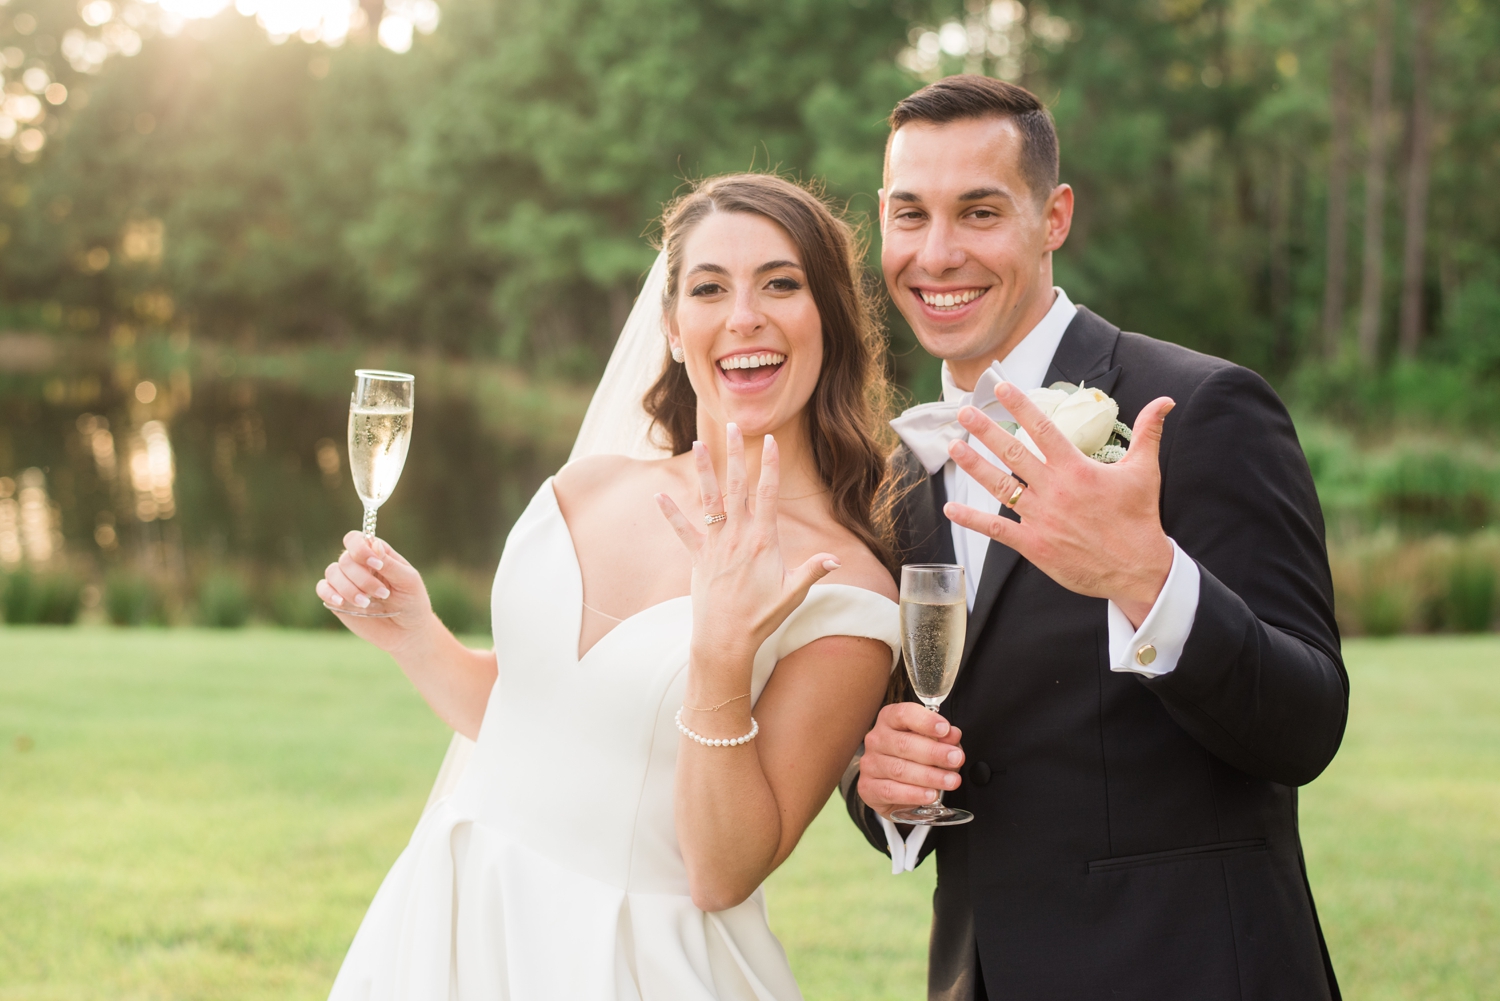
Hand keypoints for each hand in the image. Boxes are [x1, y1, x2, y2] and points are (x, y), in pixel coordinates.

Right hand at [315, 531, 436, 650]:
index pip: (356, 539)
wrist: (407, 632)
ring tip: (367, 604)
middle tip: (383, 594)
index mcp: (376, 554)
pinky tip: (341, 602)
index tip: (376, 565)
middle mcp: (358, 565)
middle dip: (363, 578)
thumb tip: (373, 544)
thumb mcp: (408, 581)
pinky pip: (322, 588)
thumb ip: (390, 564)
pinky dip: (329, 593)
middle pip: (345, 559)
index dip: (361, 549)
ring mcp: (346, 581)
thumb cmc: (412, 602)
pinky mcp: (337, 600)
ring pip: (332, 572)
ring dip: (349, 588)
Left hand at [656, 424, 840, 658]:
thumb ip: (814, 571)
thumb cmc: (762, 617)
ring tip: (697, 444)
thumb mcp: (793, 593)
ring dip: (703, 471)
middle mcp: (737, 536)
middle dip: (735, 455)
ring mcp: (715, 546)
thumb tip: (837, 559)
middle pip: (737, 487)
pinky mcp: (698, 558)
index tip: (769, 441)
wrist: (726, 640)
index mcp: (763, 540)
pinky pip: (682, 531)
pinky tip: (659, 495)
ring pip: (709, 500)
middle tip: (731, 426)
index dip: (769, 466)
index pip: (768, 494)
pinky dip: (671, 513)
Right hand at [857, 702, 964, 816]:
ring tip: (951, 781)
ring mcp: (870, 764)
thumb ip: (944, 739)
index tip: (945, 729)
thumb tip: (953, 735)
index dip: (925, 721)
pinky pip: (891, 791)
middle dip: (934, 752)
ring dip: (929, 776)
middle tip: (956, 758)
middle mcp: (876, 739)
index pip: (904, 714)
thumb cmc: (914, 758)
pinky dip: (914, 794)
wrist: (894, 788)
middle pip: (904, 743)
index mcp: (890, 720)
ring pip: (899, 769)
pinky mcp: (868, 788)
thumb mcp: (933, 744)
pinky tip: (931, 795)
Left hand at [944, 383, 1175, 627]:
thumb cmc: (1139, 518)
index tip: (1001, 388)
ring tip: (953, 447)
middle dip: (986, 431)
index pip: (1043, 429)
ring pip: (1000, 486)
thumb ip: (1147, 433)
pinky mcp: (1034, 545)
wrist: (1137, 569)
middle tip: (964, 411)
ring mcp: (1041, 518)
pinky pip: (997, 530)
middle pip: (1013, 453)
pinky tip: (951, 507)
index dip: (1020, 406)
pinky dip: (972, 519)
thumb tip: (1164, 401)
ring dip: (974, 466)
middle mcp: (1054, 490)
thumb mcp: (1145, 471)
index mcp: (1077, 470)